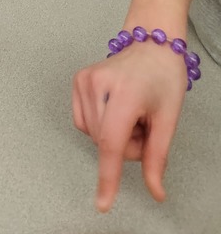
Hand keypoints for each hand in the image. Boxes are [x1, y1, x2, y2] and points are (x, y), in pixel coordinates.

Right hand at [72, 42, 186, 211]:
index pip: (112, 142)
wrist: (151, 45)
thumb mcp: (168, 119)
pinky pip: (83, 122)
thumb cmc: (163, 77)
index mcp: (126, 92)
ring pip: (92, 135)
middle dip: (126, 147)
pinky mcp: (77, 80)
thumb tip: (154, 190)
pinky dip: (100, 125)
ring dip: (113, 136)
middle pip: (105, 142)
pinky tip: (115, 109)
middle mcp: (99, 83)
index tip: (103, 202)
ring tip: (131, 114)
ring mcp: (84, 80)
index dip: (108, 175)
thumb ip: (157, 157)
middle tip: (144, 127)